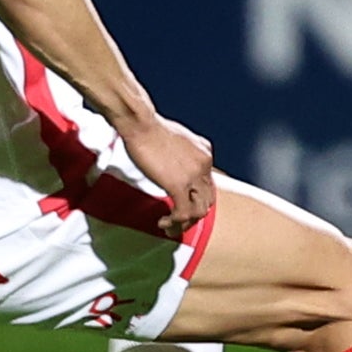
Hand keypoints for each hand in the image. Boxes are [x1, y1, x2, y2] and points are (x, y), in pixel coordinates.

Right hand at [117, 110, 216, 238]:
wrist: (142, 125)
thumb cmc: (152, 129)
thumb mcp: (178, 140)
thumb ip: (183, 155)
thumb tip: (176, 167)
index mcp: (205, 153)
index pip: (209, 184)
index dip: (197, 199)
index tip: (183, 206)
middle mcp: (205, 164)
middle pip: (208, 199)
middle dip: (194, 215)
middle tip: (177, 222)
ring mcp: (193, 175)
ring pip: (199, 210)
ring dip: (185, 223)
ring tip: (170, 227)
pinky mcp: (178, 185)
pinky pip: (184, 213)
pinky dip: (175, 223)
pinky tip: (163, 222)